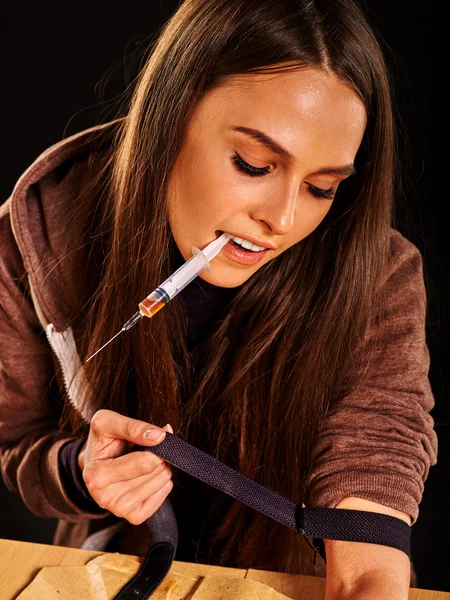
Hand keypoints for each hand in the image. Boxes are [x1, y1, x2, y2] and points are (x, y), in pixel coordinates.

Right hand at [77, 409, 173, 524]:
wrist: (95, 461)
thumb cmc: (101, 440)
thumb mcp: (107, 422)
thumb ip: (132, 426)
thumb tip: (160, 436)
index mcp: (96, 476)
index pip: (142, 464)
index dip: (158, 447)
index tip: (159, 435)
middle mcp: (105, 498)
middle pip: (152, 474)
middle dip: (159, 456)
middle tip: (150, 448)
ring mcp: (119, 510)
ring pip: (159, 485)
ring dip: (162, 468)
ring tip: (147, 460)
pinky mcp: (133, 516)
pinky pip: (161, 501)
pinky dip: (162, 485)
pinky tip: (151, 475)